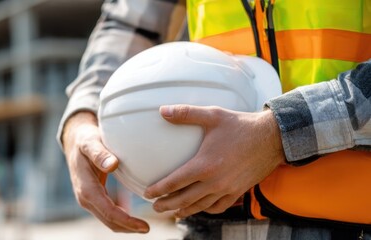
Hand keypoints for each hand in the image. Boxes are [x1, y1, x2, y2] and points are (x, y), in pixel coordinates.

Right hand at [62, 111, 149, 232]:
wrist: (74, 141)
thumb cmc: (84, 140)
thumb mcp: (90, 142)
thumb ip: (100, 154)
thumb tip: (113, 165)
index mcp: (86, 188)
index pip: (108, 211)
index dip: (126, 221)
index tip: (144, 226)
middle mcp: (85, 198)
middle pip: (109, 220)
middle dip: (128, 227)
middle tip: (147, 229)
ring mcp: (88, 199)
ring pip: (108, 220)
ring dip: (125, 225)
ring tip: (143, 226)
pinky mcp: (94, 198)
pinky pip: (107, 213)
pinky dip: (121, 217)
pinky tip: (133, 217)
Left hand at [144, 105, 284, 217]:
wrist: (273, 137)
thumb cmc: (241, 125)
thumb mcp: (212, 115)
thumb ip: (185, 113)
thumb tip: (162, 110)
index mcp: (204, 165)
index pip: (175, 182)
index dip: (159, 189)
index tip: (147, 193)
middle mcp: (215, 181)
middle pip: (185, 199)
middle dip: (167, 204)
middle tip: (155, 207)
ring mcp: (228, 189)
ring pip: (201, 206)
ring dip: (185, 210)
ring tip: (173, 212)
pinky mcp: (239, 191)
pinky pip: (219, 207)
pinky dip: (207, 209)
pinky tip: (200, 208)